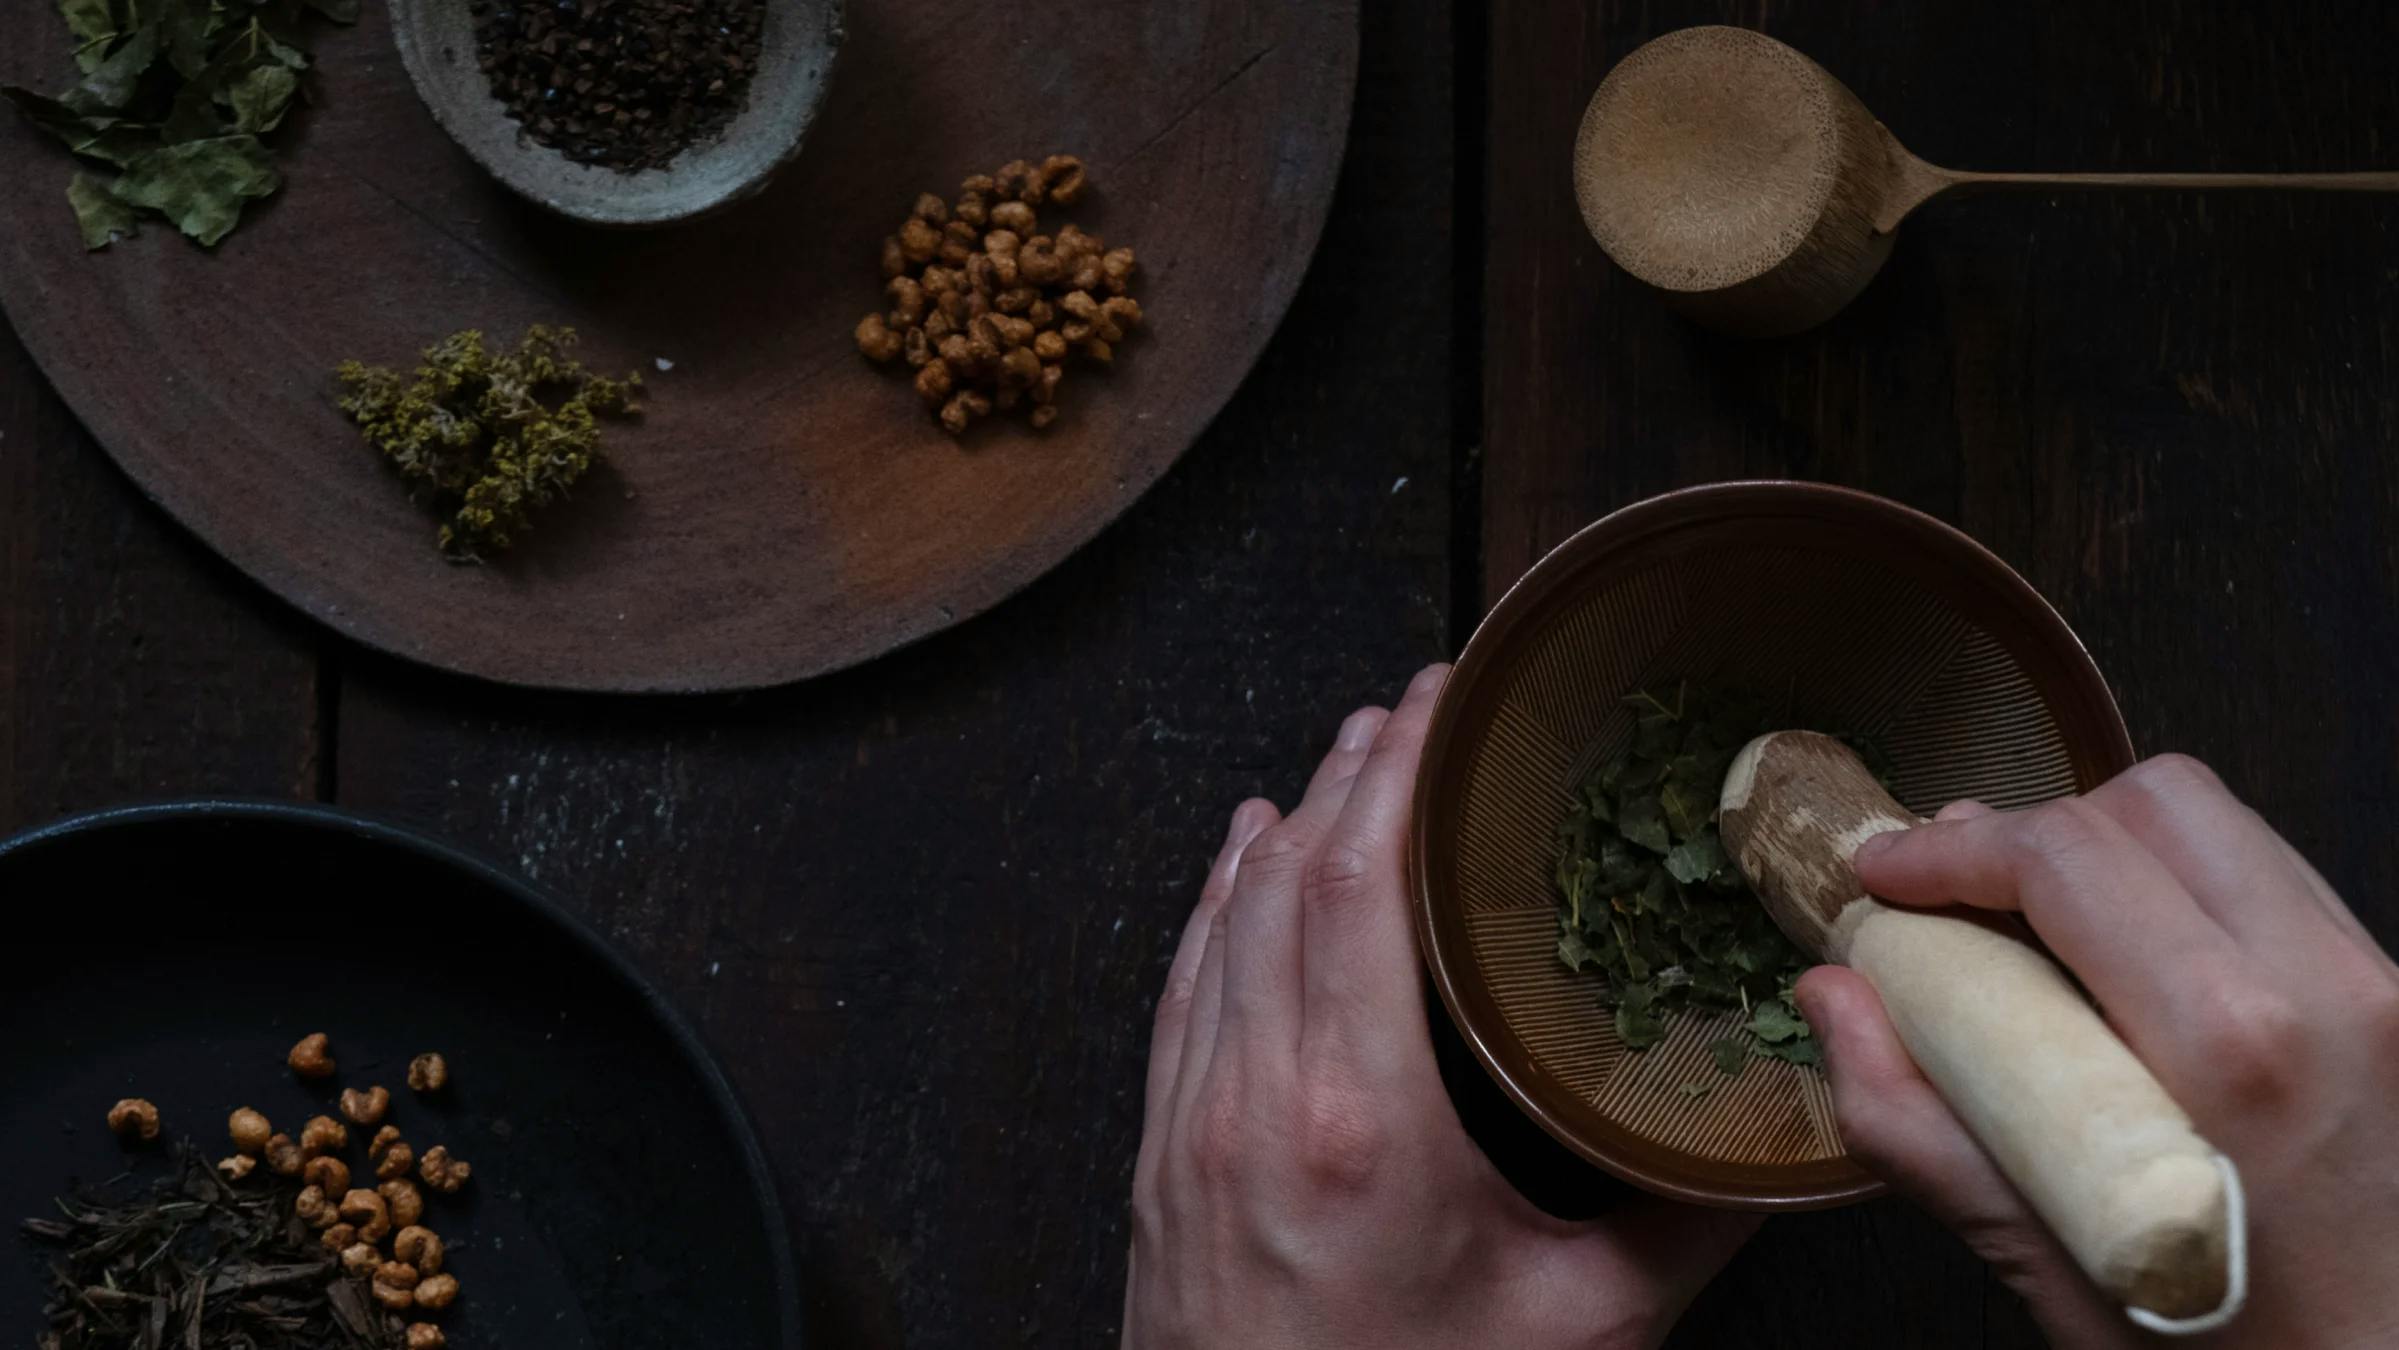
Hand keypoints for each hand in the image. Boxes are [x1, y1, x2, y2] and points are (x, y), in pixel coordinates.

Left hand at [1123, 665, 1755, 1349]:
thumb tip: (1771, 1125)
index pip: (1360, 886)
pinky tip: (1243, 861)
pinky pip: (1182, 987)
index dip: (1395, 772)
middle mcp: (1255, 1099)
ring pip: (1226, 921)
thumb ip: (1683, 1217)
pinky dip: (1216, 904)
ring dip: (1288, 825)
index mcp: (1359, 1123)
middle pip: (1290, 878)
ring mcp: (1191, 1121)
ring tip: (1347, 758)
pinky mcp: (1162, 1151)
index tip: (1440, 702)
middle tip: (1416, 707)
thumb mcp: (1583, 1326)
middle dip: (1352, 772)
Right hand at [1800, 754, 2398, 1347]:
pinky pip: (2277, 893)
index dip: (1952, 848)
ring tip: (2039, 929)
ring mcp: (2383, 989)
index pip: (2067, 855)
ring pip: (2226, 832)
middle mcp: (2328, 988)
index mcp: (2232, 1046)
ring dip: (2115, 855)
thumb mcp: (2059, 1273)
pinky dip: (2184, 898)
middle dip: (2036, 830)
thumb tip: (1835, 1001)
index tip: (1885, 876)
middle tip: (1957, 895)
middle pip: (2156, 802)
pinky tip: (2132, 974)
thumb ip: (1921, 1130)